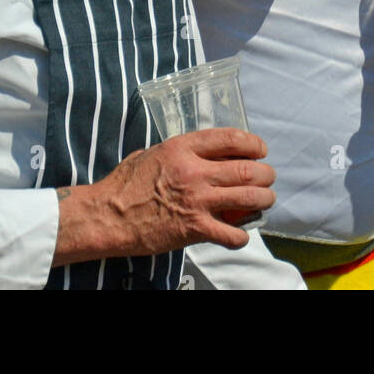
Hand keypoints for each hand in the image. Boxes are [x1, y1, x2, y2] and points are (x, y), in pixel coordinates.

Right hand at [52, 128, 275, 265]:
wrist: (106, 217)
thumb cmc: (124, 184)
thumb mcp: (153, 153)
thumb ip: (181, 151)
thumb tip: (203, 152)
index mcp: (183, 148)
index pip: (231, 138)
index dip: (253, 143)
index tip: (260, 150)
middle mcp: (194, 172)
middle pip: (247, 169)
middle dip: (265, 174)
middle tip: (267, 178)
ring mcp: (196, 201)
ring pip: (247, 198)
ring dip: (263, 199)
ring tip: (265, 200)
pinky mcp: (193, 229)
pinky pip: (230, 234)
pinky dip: (241, 235)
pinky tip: (240, 234)